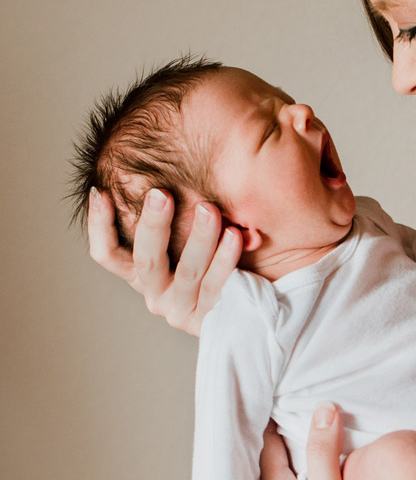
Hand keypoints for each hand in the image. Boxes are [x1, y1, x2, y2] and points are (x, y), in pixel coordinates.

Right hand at [87, 186, 242, 334]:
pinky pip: (217, 286)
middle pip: (146, 260)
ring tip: (208, 209)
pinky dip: (225, 259)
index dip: (99, 225)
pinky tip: (235, 235)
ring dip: (198, 238)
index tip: (101, 192)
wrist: (252, 298)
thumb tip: (156, 159)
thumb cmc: (216, 251)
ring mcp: (181, 308)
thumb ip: (175, 208)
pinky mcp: (209, 320)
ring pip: (187, 272)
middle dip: (152, 225)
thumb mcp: (190, 230)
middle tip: (160, 194)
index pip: (107, 254)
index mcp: (142, 272)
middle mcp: (155, 292)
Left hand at [259, 405, 384, 479]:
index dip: (272, 419)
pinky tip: (330, 471)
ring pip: (292, 477)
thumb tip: (324, 409)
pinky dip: (314, 474)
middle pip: (277, 461)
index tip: (281, 392)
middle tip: (296, 404)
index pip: (266, 446)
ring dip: (300, 456)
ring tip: (314, 431)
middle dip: (285, 434)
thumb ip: (323, 453)